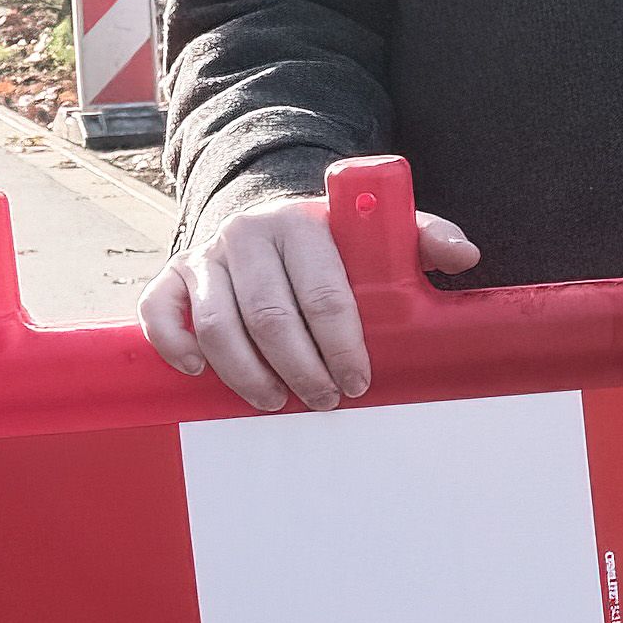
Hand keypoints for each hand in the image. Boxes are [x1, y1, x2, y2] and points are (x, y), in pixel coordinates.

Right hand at [139, 194, 479, 408]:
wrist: (267, 221)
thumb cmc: (331, 244)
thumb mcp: (377, 235)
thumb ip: (422, 240)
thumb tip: (464, 256)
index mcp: (303, 223)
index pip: (324, 293)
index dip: (343, 345)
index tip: (359, 380)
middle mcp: (248, 233)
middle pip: (271, 317)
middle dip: (301, 370)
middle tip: (325, 400)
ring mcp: (206, 255)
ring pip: (218, 327)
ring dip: (248, 376)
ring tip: (276, 401)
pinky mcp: (172, 275)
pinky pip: (158, 312)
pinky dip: (175, 346)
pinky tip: (200, 374)